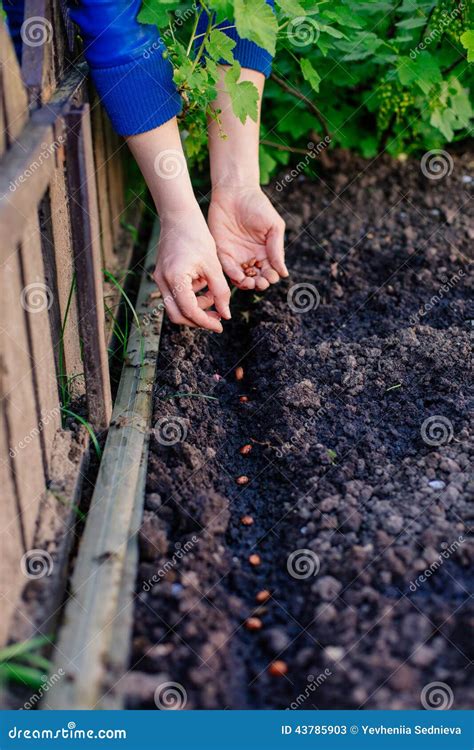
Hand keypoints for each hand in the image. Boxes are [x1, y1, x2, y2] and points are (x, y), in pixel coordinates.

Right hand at [154, 205, 230, 331]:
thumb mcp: (213, 265)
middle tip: (217, 318)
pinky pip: (175, 295)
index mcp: (175, 278)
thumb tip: (226, 315)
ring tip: (214, 296)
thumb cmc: (197, 235)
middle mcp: (162, 281)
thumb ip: (220, 292)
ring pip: (176, 307)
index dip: (206, 322)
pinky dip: (191, 297)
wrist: (179, 216)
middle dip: (198, 320)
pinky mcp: (163, 276)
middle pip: (178, 315)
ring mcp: (160, 279)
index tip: (221, 325)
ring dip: (196, 307)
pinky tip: (205, 286)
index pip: (190, 311)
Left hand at [208, 187, 287, 290]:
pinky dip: (233, 276)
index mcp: (266, 252)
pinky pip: (228, 269)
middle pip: (256, 278)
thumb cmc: (258, 206)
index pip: (269, 272)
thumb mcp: (273, 226)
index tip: (271, 276)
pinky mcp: (223, 252)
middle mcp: (251, 257)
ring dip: (246, 284)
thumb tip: (283, 273)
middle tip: (260, 282)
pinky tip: (239, 276)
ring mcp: (237, 256)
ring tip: (250, 282)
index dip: (271, 277)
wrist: (235, 192)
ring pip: (242, 278)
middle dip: (259, 284)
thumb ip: (277, 250)